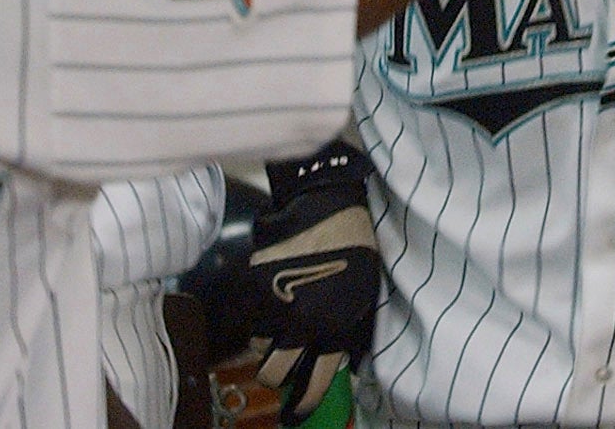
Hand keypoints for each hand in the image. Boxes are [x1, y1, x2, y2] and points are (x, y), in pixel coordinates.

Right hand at [246, 142, 382, 424]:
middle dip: (275, 376)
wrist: (328, 206)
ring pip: (257, 346)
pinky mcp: (255, 286)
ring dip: (265, 343)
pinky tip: (271, 305)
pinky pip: (248, 318)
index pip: (315, 382)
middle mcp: (302, 324)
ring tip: (279, 326)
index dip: (303, 404)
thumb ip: (352, 334)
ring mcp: (275, 305)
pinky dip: (256, 319)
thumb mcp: (365, 297)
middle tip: (279, 369)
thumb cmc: (355, 248)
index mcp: (335, 328)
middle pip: (274, 371)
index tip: (294, 415)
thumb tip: (347, 367)